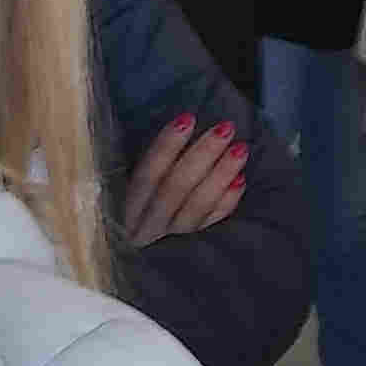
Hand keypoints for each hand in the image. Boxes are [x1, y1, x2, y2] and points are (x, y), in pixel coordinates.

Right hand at [122, 115, 248, 246]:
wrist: (130, 237)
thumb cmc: (137, 194)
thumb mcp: (130, 176)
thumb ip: (154, 158)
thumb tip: (185, 123)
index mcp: (124, 205)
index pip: (147, 174)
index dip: (167, 146)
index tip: (188, 118)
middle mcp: (143, 226)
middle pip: (175, 190)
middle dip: (202, 156)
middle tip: (226, 128)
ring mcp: (166, 238)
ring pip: (196, 208)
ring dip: (221, 176)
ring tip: (240, 149)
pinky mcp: (187, 246)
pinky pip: (210, 224)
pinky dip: (227, 202)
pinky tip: (241, 179)